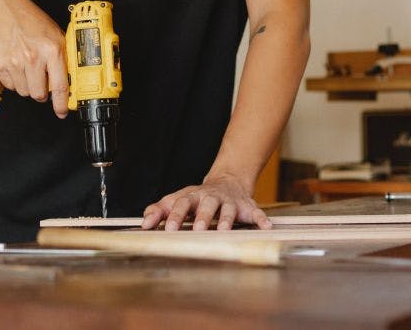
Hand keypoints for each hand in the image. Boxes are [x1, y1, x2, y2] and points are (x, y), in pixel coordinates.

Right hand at [0, 0, 68, 117]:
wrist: (4, 11)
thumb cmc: (32, 21)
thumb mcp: (56, 36)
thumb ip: (63, 57)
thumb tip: (71, 79)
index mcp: (52, 51)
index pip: (60, 86)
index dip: (62, 104)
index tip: (62, 111)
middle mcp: (33, 58)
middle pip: (39, 94)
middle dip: (42, 92)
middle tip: (42, 82)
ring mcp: (15, 62)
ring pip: (24, 92)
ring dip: (27, 86)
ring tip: (28, 69)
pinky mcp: (0, 64)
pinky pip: (10, 86)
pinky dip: (14, 81)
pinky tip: (17, 67)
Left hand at [140, 174, 271, 230]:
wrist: (227, 180)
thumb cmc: (197, 197)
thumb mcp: (177, 200)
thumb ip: (160, 210)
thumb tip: (144, 223)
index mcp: (192, 196)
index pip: (182, 203)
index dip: (176, 216)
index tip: (169, 229)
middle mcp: (211, 197)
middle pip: (207, 204)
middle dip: (203, 216)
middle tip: (198, 229)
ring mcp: (230, 201)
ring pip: (229, 209)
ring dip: (227, 219)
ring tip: (224, 230)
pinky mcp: (247, 206)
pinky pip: (256, 212)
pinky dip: (261, 219)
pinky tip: (265, 227)